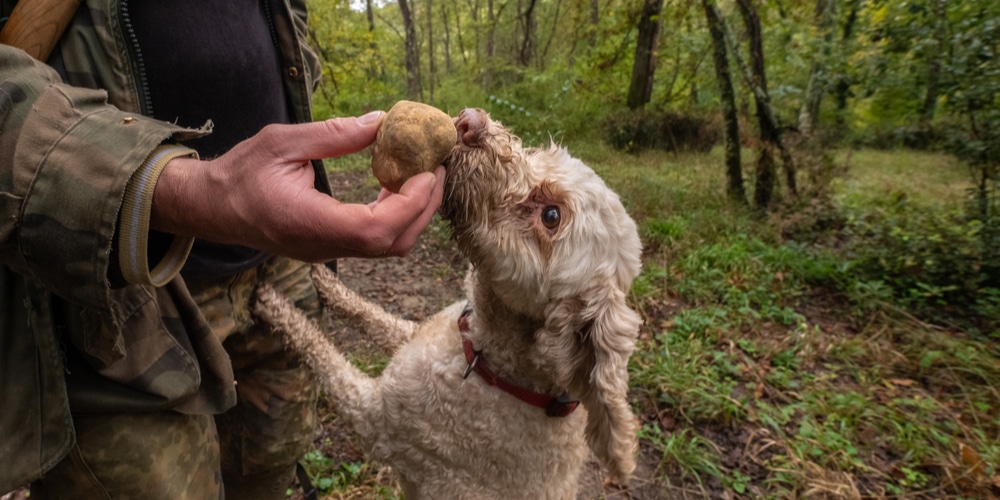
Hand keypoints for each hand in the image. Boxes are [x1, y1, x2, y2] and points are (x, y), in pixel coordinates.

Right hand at [150, 112, 446, 261]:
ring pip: (388, 246)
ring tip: (419, 172)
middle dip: (424, 206)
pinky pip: (374, 240)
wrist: (211, 207)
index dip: (411, 203)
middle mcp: (325, 246)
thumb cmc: (241, 173)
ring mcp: (329, 251)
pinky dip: (395, 215)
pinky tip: (392, 184)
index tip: (427, 171)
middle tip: (436, 167)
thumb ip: (333, 135)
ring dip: (413, 212)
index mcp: (311, 224)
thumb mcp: (283, 142)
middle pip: (394, 243)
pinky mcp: (330, 247)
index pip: (376, 229)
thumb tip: (380, 122)